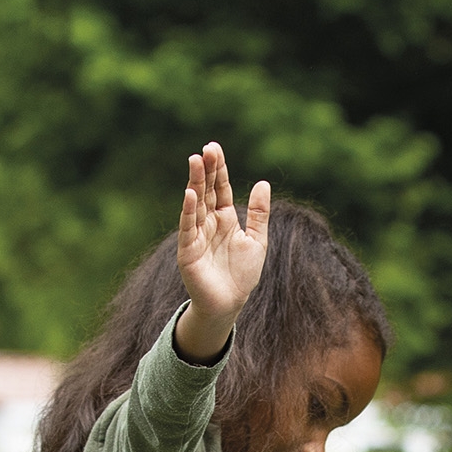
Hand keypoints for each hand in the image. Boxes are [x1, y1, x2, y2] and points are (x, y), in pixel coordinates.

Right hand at [174, 142, 269, 359]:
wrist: (230, 303)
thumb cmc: (242, 274)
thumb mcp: (257, 240)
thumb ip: (260, 213)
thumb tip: (263, 182)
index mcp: (225, 218)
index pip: (220, 187)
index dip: (218, 168)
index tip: (214, 148)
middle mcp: (208, 222)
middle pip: (206, 190)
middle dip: (205, 170)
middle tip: (205, 149)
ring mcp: (196, 234)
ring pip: (195, 203)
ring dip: (194, 182)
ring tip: (195, 161)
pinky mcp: (187, 250)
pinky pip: (188, 226)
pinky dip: (188, 210)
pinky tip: (189, 193)